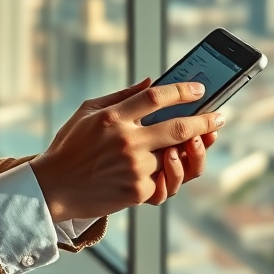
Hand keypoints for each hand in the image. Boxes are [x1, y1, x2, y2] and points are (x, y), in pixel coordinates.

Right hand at [29, 78, 225, 222]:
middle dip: (204, 121)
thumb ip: (121, 96)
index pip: (156, 97)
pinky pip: (163, 181)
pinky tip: (167, 168)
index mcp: (113, 117)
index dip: (182, 91)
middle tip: (220, 117)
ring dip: (191, 150)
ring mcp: (134, 168)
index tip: (200, 90)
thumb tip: (151, 82)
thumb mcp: (87, 112)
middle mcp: (126, 141)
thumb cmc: (70, 147)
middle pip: (178, 127)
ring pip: (175, 157)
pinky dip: (166, 174)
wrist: (53, 189)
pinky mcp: (138, 192)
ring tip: (201, 142)